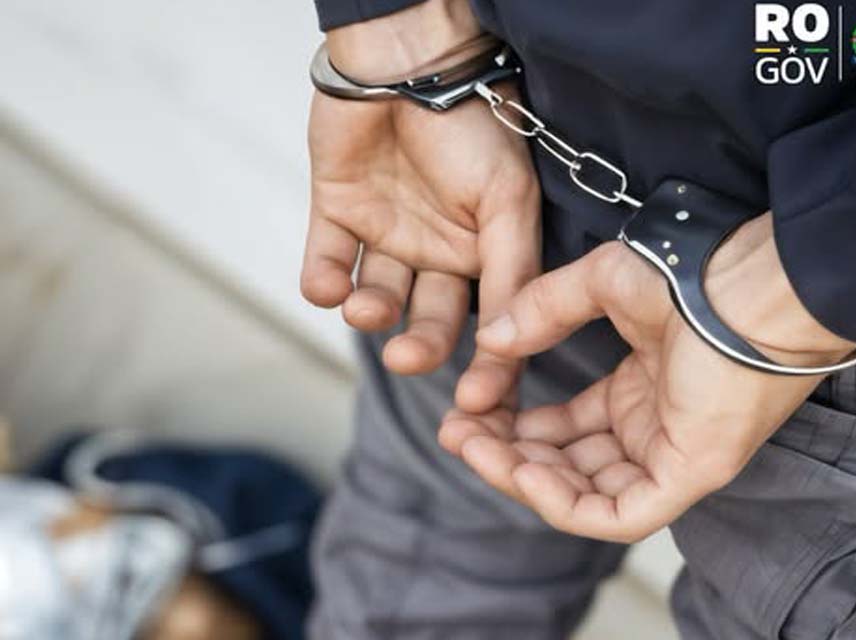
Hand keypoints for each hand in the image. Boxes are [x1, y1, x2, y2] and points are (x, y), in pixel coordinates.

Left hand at [300, 1, 539, 407]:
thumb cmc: (471, 126)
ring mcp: (386, 232)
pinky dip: (321, 282)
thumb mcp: (509, 200)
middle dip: (419, 345)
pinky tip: (328, 287)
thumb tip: (512, 340)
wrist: (408, 62)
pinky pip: (325, 261)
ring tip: (365, 303)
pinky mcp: (337, 212)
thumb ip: (511, 270)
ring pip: (376, 295)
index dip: (485, 365)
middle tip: (407, 357)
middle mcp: (436, 249)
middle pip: (429, 318)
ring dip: (369, 311)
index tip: (474, 401)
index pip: (488, 323)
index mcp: (484, 251)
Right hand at [439, 213, 855, 542]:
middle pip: (566, 463)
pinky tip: (523, 470)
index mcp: (640, 391)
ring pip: (585, 493)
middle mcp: (653, 429)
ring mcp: (671, 456)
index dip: (514, 424)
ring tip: (475, 447)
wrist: (754, 284)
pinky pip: (619, 514)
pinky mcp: (688, 475)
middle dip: (506, 452)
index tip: (469, 406)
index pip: (566, 428)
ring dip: (523, 476)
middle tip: (456, 433)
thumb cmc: (694, 276)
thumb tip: (490, 342)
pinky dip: (565, 503)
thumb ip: (544, 311)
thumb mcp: (601, 285)